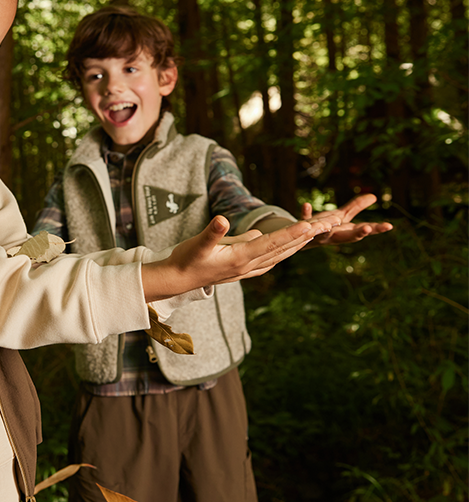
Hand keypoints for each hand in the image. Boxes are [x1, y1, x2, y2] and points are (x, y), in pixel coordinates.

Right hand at [141, 213, 340, 300]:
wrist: (177, 281)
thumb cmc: (185, 259)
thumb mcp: (197, 244)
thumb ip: (212, 233)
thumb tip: (223, 220)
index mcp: (240, 258)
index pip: (271, 244)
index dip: (290, 234)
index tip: (308, 225)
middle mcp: (248, 266)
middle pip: (281, 250)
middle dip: (303, 238)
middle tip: (324, 226)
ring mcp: (246, 270)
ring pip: (278, 256)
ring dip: (296, 245)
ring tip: (312, 235)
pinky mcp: (242, 270)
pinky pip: (268, 261)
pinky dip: (281, 253)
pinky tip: (285, 251)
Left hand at [300, 194, 393, 246]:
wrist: (300, 237)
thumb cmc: (325, 227)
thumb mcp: (342, 216)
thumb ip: (356, 207)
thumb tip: (374, 196)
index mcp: (344, 232)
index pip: (363, 231)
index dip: (376, 229)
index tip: (389, 226)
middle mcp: (333, 236)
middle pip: (347, 237)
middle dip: (358, 233)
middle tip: (367, 229)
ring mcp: (318, 234)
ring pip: (325, 232)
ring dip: (330, 227)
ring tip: (336, 219)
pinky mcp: (303, 228)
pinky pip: (303, 221)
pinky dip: (305, 213)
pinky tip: (307, 204)